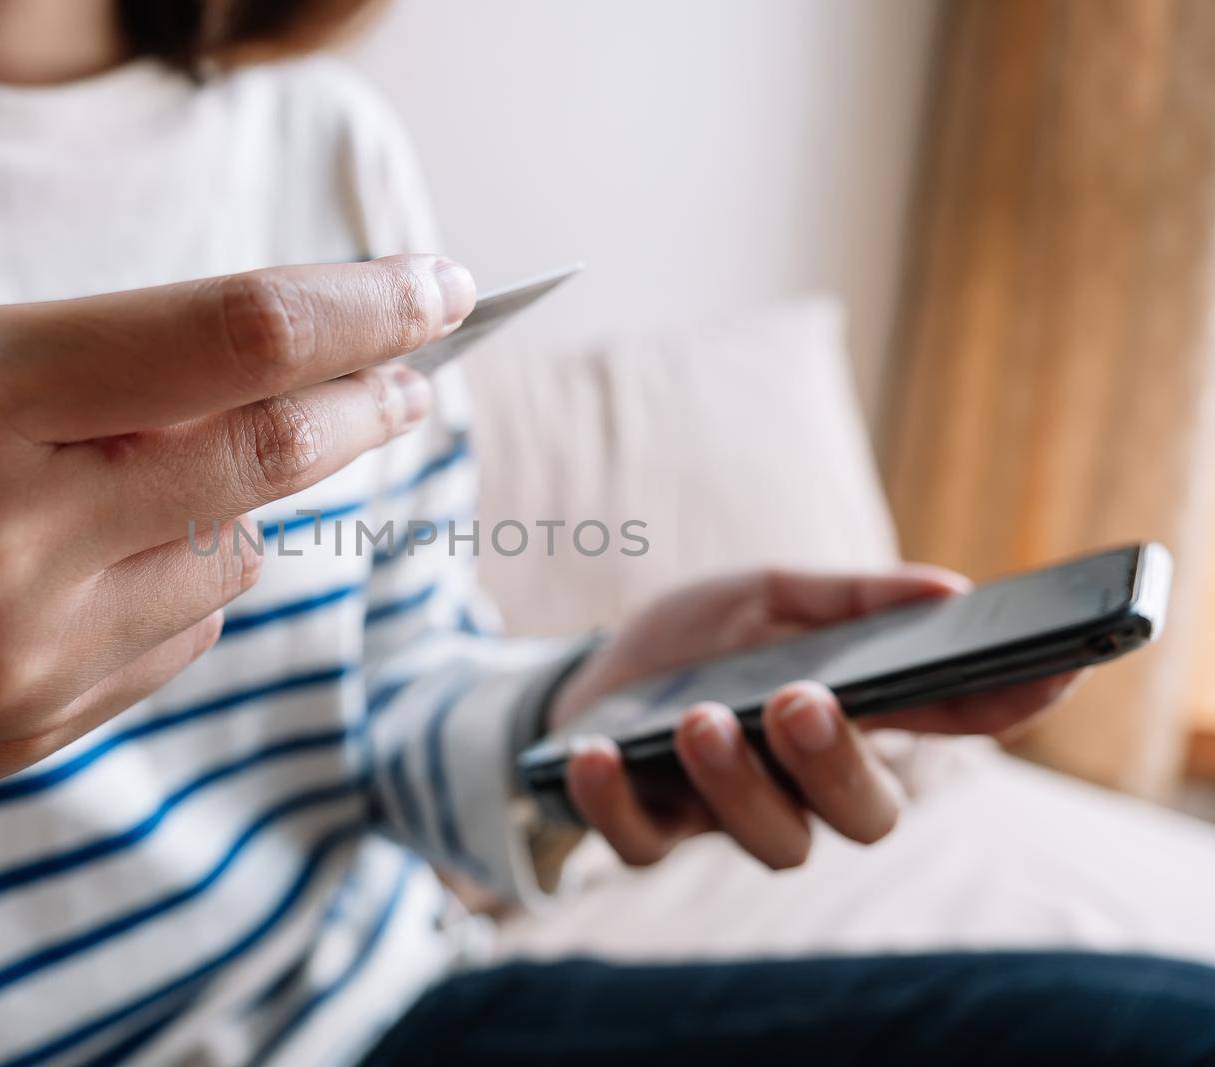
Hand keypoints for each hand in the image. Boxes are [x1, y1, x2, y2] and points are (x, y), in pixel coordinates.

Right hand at [0, 255, 474, 924]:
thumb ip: (102, 370)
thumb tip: (292, 372)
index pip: (232, 335)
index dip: (362, 306)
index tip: (440, 290)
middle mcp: (8, 532)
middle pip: (269, 451)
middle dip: (364, 401)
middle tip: (415, 371)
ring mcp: (30, 652)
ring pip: (232, 552)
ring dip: (229, 502)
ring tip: (128, 486)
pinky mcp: (43, 731)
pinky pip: (184, 635)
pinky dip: (178, 583)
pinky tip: (88, 576)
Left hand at [548, 567, 1079, 870]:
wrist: (587, 676)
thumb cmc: (697, 643)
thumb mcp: (762, 597)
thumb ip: (847, 598)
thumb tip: (949, 590)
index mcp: (853, 717)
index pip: (951, 721)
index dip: (1008, 702)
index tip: (1057, 665)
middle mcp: (806, 782)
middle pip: (866, 815)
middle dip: (840, 764)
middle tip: (802, 701)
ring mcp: (730, 814)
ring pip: (774, 842)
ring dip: (736, 782)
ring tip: (700, 719)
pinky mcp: (650, 829)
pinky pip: (645, 844)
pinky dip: (617, 799)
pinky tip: (597, 750)